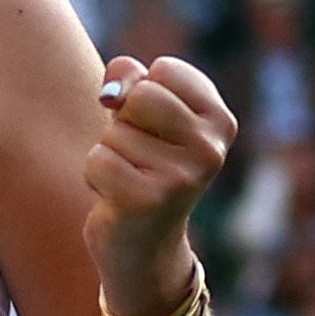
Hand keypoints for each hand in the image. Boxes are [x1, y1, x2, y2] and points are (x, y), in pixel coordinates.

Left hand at [82, 54, 235, 305]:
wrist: (144, 245)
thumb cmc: (141, 165)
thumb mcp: (141, 115)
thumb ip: (130, 80)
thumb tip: (112, 92)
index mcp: (220, 122)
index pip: (164, 70)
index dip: (142, 93)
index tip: (154, 128)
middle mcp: (210, 150)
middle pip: (141, 95)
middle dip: (123, 122)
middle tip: (137, 155)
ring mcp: (182, 178)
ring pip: (114, 132)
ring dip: (108, 154)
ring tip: (129, 179)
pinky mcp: (147, 201)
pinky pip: (98, 160)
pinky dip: (94, 176)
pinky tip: (116, 197)